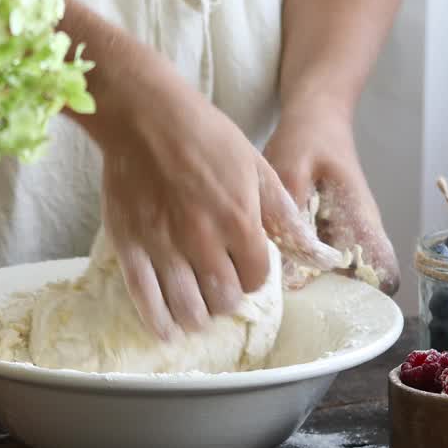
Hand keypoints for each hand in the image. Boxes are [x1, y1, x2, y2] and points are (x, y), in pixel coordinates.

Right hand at [97, 77, 345, 339]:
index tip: (244, 269)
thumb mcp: (257, 167)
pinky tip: (169, 331)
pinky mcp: (130, 246)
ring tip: (199, 310)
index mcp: (238, 221)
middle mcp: (202, 240)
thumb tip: (317, 253)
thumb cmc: (205, 136)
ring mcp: (163, 246)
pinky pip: (146, 299)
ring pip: (188, 307)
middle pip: (223, 299)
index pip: (256, 279)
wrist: (144, 116)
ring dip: (198, 316)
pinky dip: (160, 322)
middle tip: (222, 288)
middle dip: (227, 298)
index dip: (254, 278)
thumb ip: (284, 216)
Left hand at [264, 111, 399, 295]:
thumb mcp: (290, 173)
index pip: (384, 275)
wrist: (316, 115)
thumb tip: (287, 273)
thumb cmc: (307, 140)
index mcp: (362, 222)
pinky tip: (276, 262)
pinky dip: (304, 266)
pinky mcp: (333, 228)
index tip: (327, 304)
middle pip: (360, 284)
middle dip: (329, 299)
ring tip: (279, 287)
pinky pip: (324, 259)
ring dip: (314, 284)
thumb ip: (290, 221)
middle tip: (291, 303)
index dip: (365, 297)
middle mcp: (362, 232)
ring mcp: (350, 231)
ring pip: (340, 273)